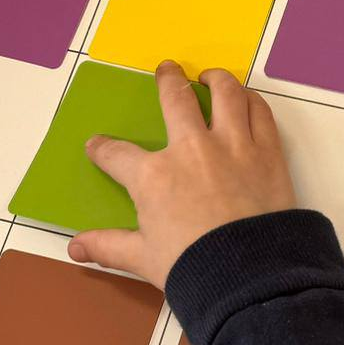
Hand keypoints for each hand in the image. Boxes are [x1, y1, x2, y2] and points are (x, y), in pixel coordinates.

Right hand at [69, 61, 295, 288]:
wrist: (251, 275)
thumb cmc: (195, 267)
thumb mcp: (144, 258)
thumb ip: (109, 246)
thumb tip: (75, 247)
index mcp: (153, 176)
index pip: (117, 154)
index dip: (103, 149)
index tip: (98, 146)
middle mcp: (191, 149)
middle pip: (175, 99)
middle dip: (167, 80)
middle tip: (167, 69)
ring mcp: (233, 146)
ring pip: (225, 94)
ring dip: (216, 79)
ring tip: (211, 75)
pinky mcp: (267, 152)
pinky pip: (260, 114)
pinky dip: (252, 102)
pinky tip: (247, 100)